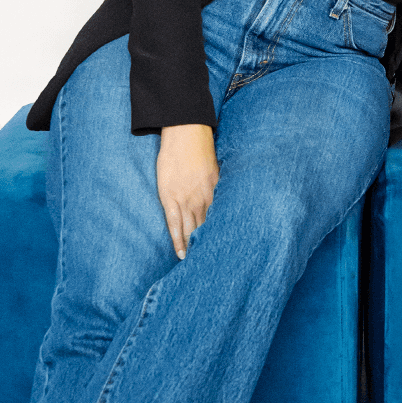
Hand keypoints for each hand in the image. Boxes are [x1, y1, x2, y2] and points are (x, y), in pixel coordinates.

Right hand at [157, 124, 219, 259]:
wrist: (185, 133)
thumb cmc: (201, 151)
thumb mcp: (217, 171)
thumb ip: (220, 189)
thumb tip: (228, 203)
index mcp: (217, 194)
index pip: (222, 222)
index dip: (225, 239)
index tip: (230, 255)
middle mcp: (204, 200)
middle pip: (209, 230)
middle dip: (212, 249)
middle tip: (216, 269)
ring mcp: (186, 200)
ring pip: (192, 231)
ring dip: (195, 249)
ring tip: (198, 269)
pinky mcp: (170, 198)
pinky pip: (174, 225)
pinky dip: (178, 240)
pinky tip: (181, 254)